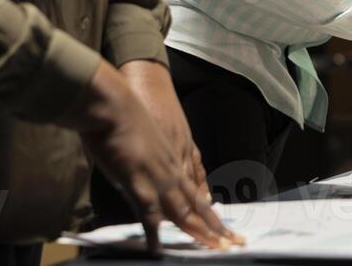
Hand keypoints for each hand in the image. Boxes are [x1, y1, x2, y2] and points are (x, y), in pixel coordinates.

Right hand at [66, 62, 239, 252]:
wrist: (113, 101)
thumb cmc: (123, 116)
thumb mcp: (143, 141)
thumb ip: (148, 160)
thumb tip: (145, 174)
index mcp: (173, 160)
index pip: (197, 193)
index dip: (211, 212)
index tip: (224, 228)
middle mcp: (172, 169)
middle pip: (199, 205)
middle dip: (218, 228)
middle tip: (237, 244)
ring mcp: (158, 176)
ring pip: (184, 212)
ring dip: (201, 234)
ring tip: (218, 250)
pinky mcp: (138, 179)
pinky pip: (148, 213)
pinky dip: (154, 233)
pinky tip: (157, 251)